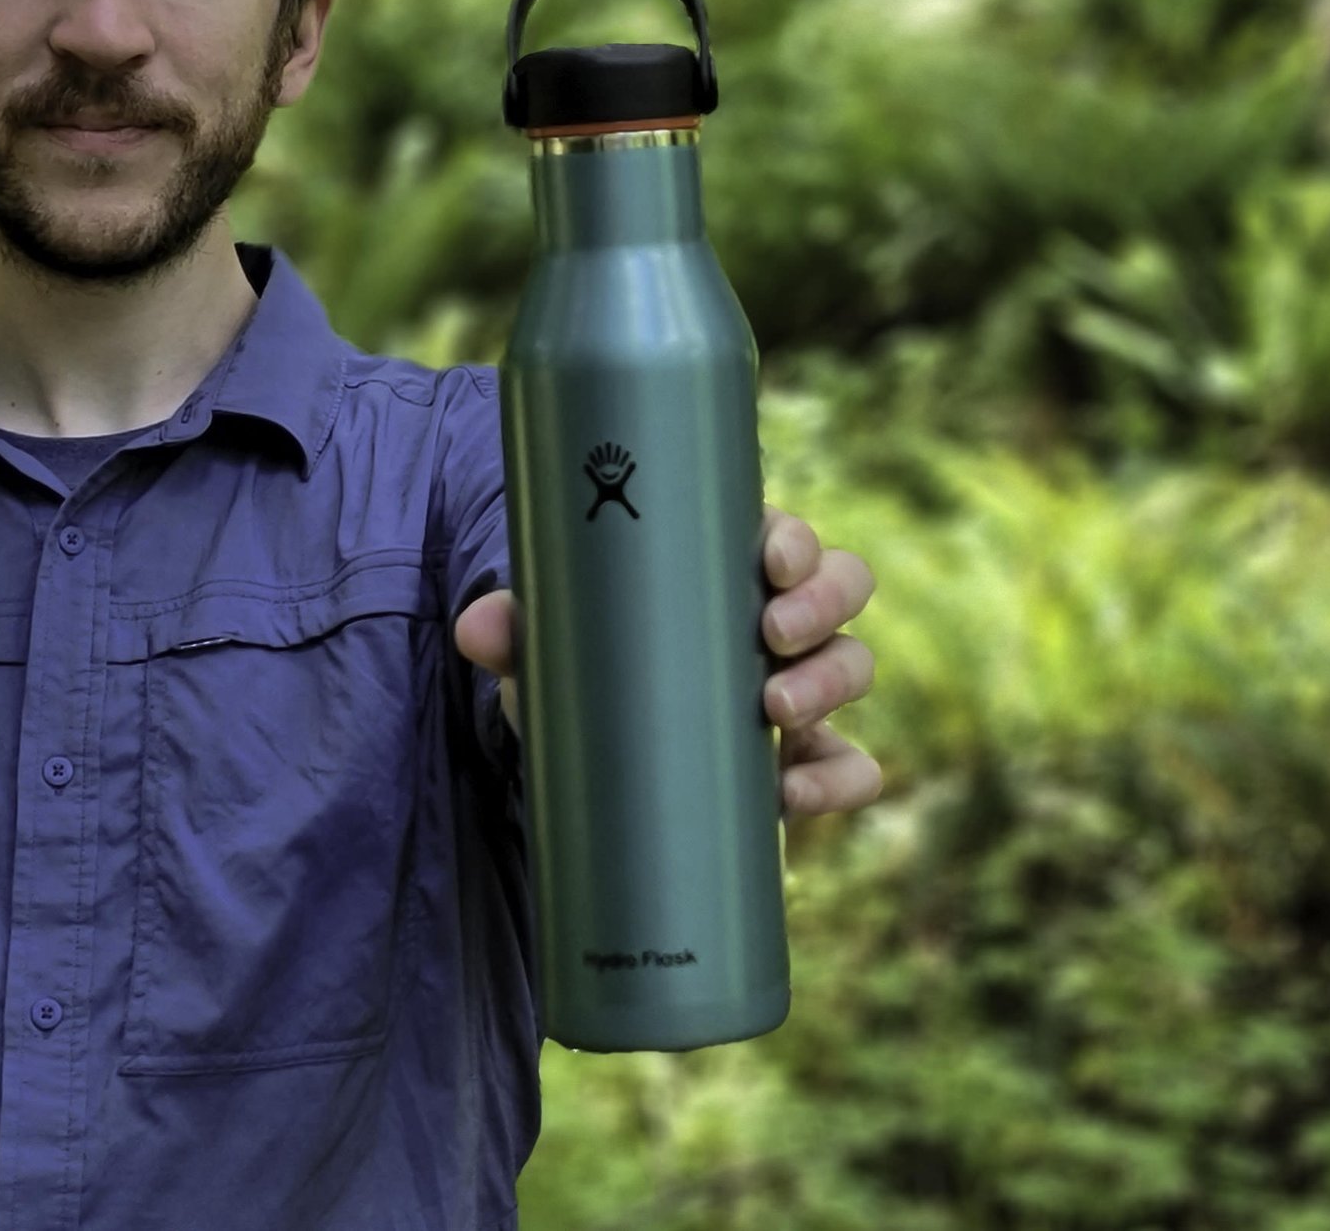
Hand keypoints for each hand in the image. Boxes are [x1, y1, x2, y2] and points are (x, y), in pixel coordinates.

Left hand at [452, 503, 882, 818]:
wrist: (596, 746)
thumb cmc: (588, 665)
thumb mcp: (550, 648)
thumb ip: (514, 632)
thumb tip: (477, 627)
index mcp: (729, 564)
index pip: (784, 535)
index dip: (794, 541)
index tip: (769, 560)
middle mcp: (780, 615)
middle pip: (843, 586)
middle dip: (820, 606)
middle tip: (771, 635)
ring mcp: (802, 684)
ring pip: (853, 665)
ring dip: (829, 682)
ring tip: (775, 711)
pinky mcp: (806, 756)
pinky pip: (851, 765)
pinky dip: (840, 777)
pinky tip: (796, 794)